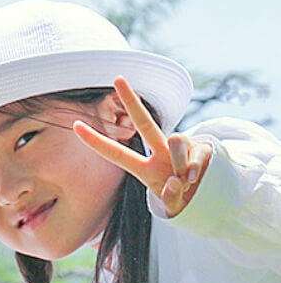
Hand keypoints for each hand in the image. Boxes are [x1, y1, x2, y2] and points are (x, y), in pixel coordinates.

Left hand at [72, 76, 212, 217]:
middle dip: (131, 101)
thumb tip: (177, 180)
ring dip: (179, 164)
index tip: (74, 125)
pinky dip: (194, 170)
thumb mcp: (172, 205)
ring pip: (175, 140)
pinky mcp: (202, 148)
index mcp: (144, 168)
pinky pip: (195, 154)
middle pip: (144, 122)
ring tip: (185, 182)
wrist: (208, 199)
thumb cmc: (182, 200)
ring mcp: (181, 148)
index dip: (95, 141)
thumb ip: (171, 197)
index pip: (116, 153)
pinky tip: (194, 179)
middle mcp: (160, 152)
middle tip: (117, 78)